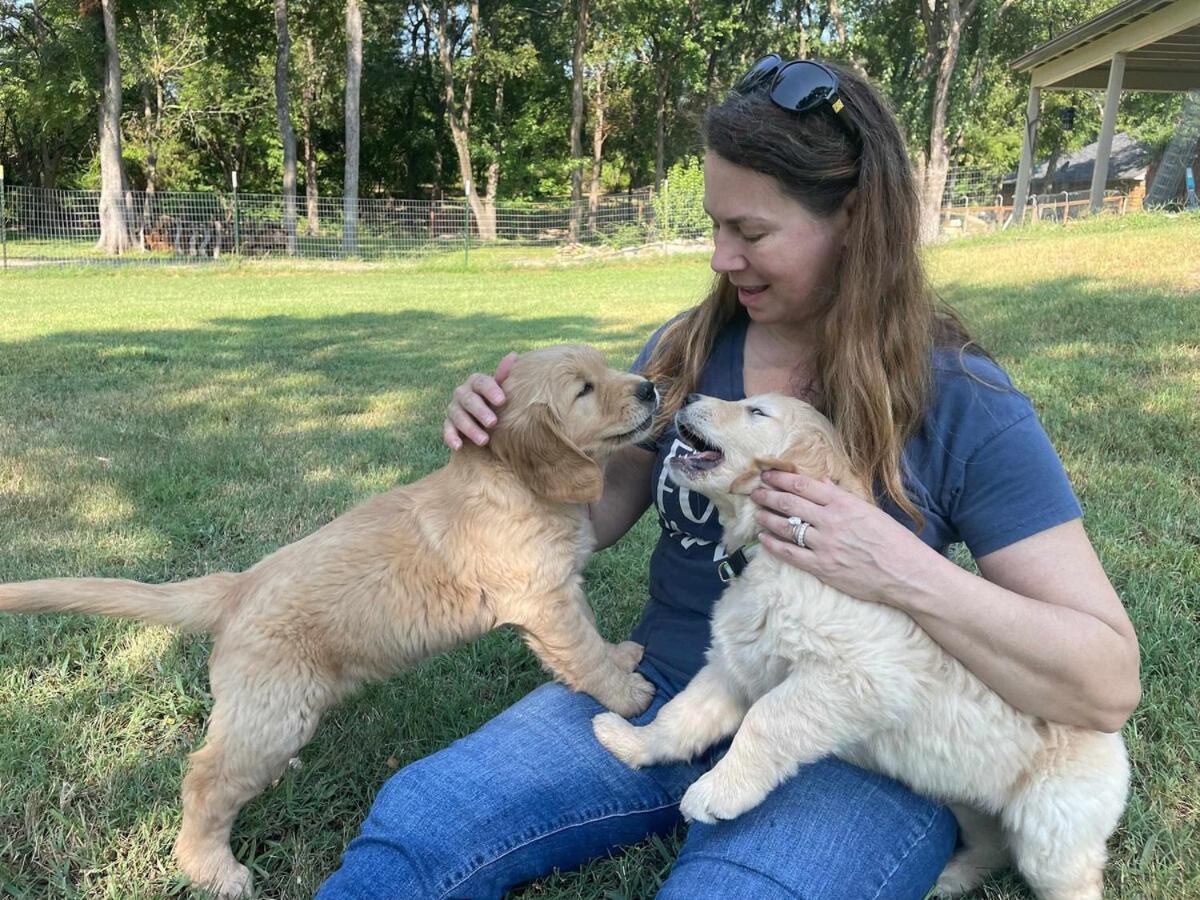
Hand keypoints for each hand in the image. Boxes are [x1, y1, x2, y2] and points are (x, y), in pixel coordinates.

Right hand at [442, 352, 518, 449]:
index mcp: (476, 382)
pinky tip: (458, 446)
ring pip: (458, 416)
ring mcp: (454, 408)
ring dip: (470, 428)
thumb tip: (513, 356)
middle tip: (493, 423)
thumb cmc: (497, 401)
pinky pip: (446, 429)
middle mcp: (462, 393)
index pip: (481, 382)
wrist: (484, 418)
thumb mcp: (502, 389)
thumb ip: (505, 375)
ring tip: (484, 441)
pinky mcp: (448, 424)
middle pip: (468, 400)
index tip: (502, 401)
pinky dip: (450, 437)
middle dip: (480, 411)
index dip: (491, 391)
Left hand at [750, 470, 931, 606]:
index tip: (767, 475)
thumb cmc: (893, 540)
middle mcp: (830, 521)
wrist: (906, 573)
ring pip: (785, 527)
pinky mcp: (822, 568)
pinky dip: (773, 545)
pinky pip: (790, 554)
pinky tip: (764, 539)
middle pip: (789, 503)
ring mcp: (824, 545)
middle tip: (755, 492)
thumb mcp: (869, 510)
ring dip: (767, 518)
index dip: (780, 478)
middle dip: (767, 495)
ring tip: (758, 513)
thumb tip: (820, 480)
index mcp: (842, 503)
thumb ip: (841, 495)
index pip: (802, 485)